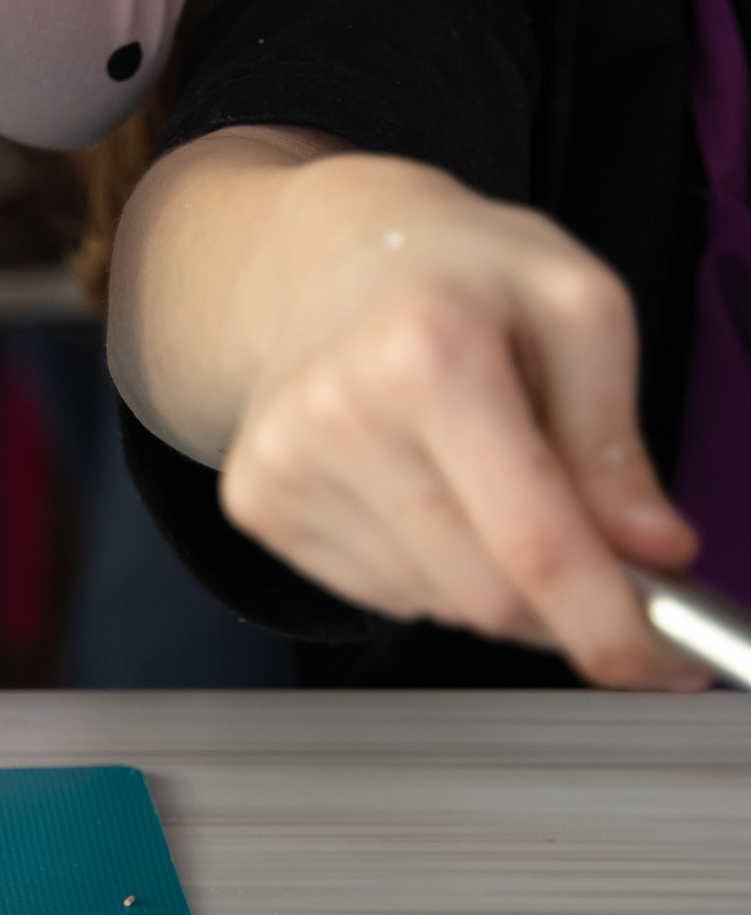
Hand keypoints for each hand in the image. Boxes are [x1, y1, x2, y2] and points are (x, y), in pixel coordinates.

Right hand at [214, 151, 704, 685]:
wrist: (329, 251)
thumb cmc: (459, 272)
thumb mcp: (577, 306)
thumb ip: (618, 436)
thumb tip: (650, 550)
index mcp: (429, 353)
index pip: (534, 541)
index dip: (611, 624)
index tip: (658, 663)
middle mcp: (339, 412)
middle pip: (488, 598)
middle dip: (559, 597)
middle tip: (586, 542)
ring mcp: (285, 462)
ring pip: (438, 607)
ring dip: (489, 575)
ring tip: (481, 475)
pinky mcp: (257, 500)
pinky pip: (383, 597)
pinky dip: (429, 568)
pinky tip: (422, 486)